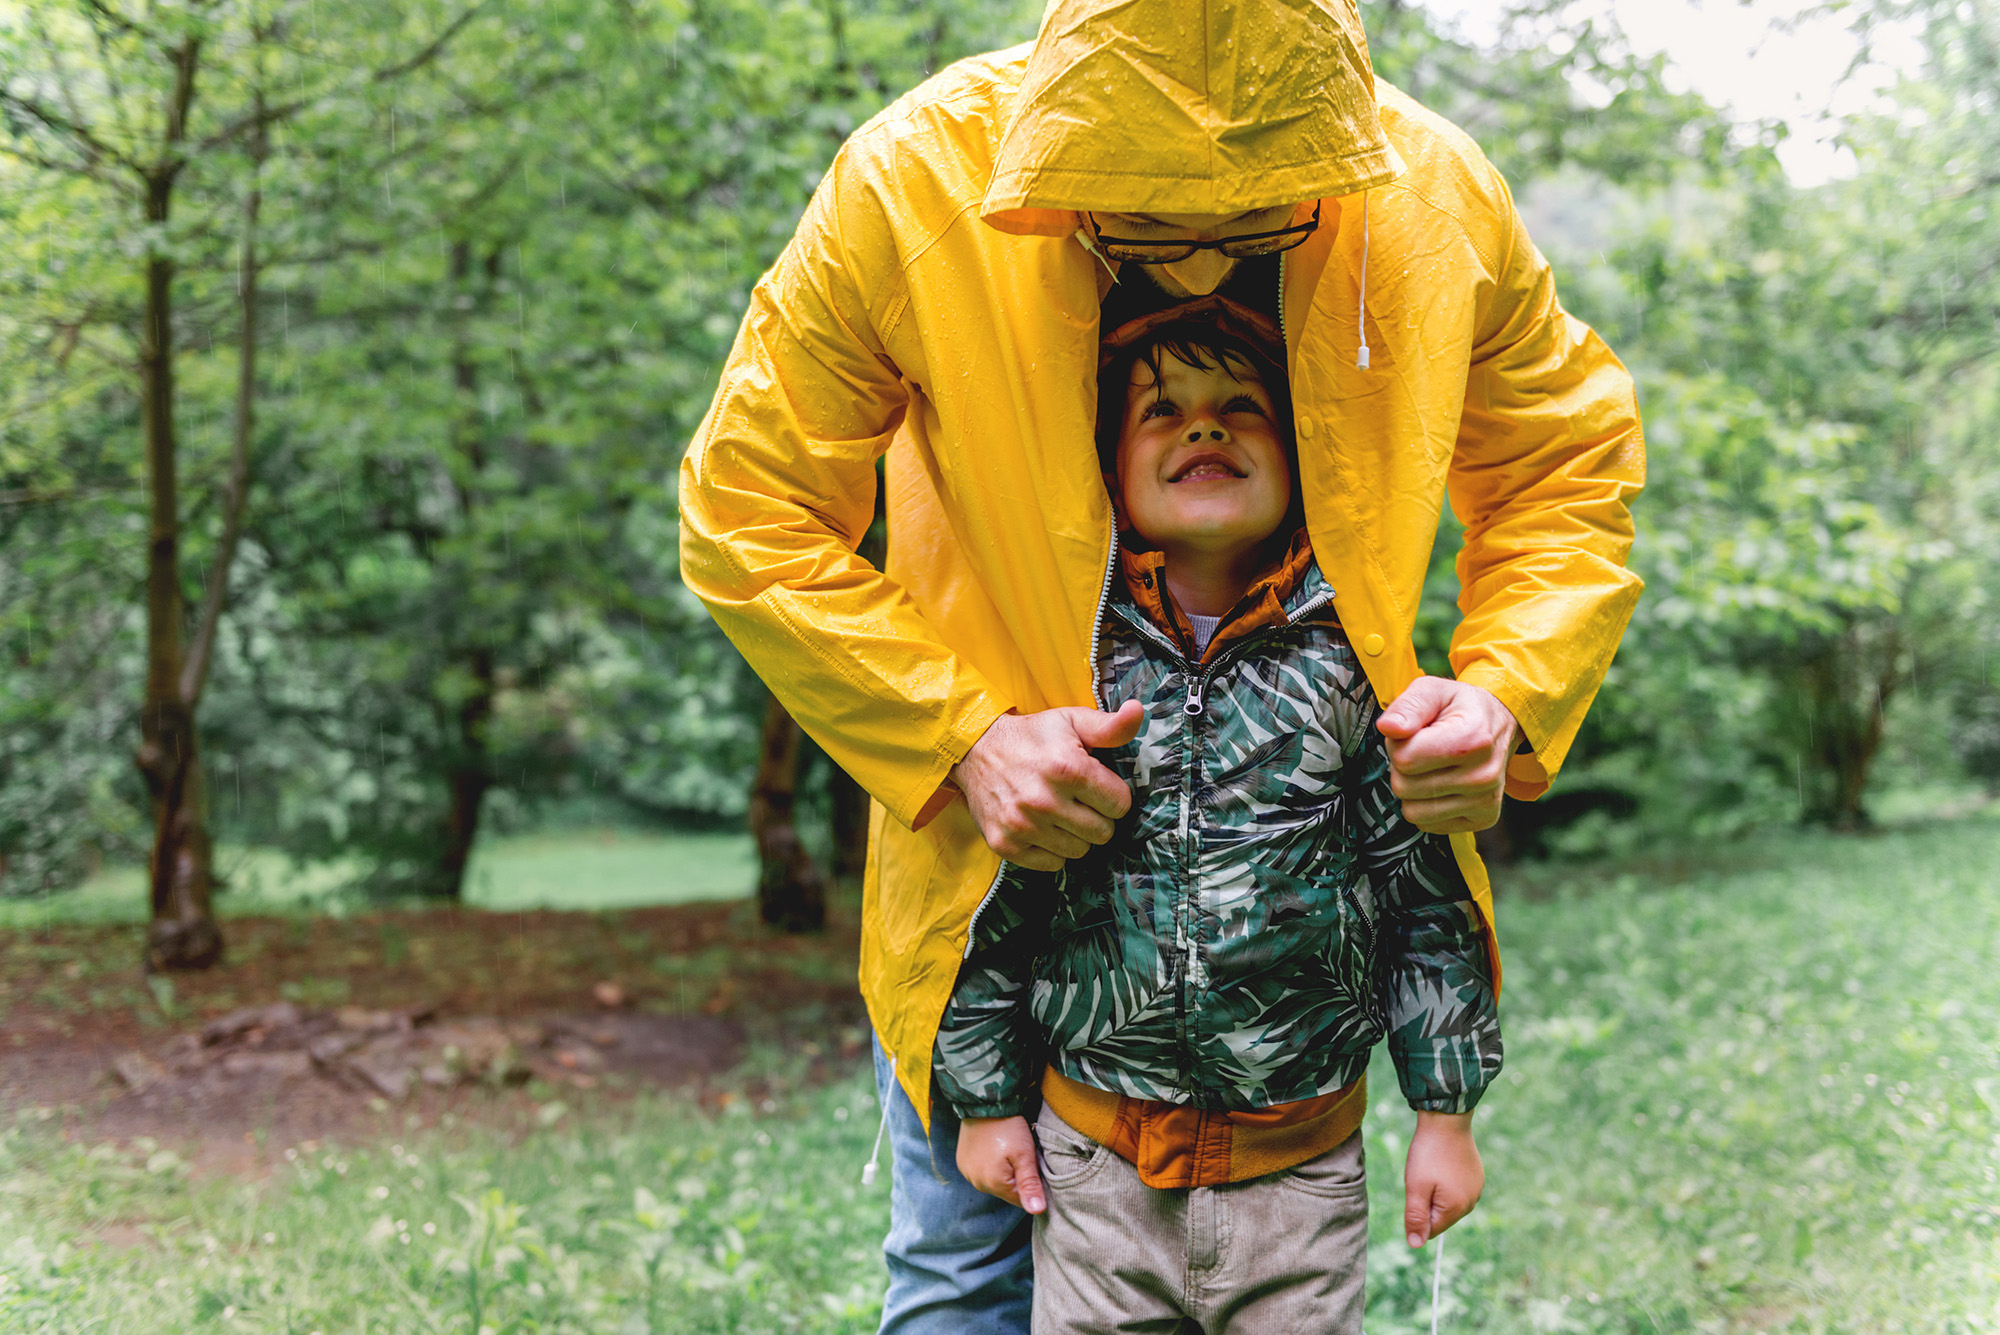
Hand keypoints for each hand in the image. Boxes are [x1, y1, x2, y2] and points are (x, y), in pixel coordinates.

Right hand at [951, 702, 1143, 871]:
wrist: (974, 749)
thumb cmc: (1031, 736)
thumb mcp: (1071, 722)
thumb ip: (1110, 726)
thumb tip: (1137, 711)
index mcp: (1067, 768)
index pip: (1120, 805)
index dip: (1113, 795)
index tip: (1096, 785)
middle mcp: (1044, 800)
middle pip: (1103, 833)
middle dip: (1096, 816)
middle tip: (1078, 800)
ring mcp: (1022, 826)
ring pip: (1079, 851)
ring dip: (1075, 834)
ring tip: (1059, 812)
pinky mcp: (1006, 844)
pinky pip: (1052, 865)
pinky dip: (1052, 850)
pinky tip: (1042, 827)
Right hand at [956, 1114, 1045, 1213]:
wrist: (984, 1103)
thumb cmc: (1008, 1128)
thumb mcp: (1024, 1154)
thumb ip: (1030, 1184)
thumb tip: (1037, 1211)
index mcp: (994, 1184)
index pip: (1020, 1200)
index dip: (1030, 1185)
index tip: (1032, 1165)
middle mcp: (977, 1183)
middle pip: (1006, 1191)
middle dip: (1016, 1178)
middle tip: (1020, 1155)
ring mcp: (967, 1173)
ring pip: (993, 1182)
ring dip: (1003, 1172)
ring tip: (1007, 1150)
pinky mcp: (962, 1162)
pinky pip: (981, 1173)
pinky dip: (990, 1165)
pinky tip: (994, 1149)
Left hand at [1375, 678, 1521, 833]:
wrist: (1500, 723)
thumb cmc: (1461, 707)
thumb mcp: (1433, 690)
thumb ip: (1408, 706)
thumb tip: (1389, 728)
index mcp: (1472, 739)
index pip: (1404, 759)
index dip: (1398, 744)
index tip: (1416, 733)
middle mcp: (1484, 775)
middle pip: (1404, 787)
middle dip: (1404, 766)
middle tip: (1423, 749)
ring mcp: (1486, 801)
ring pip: (1413, 812)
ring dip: (1413, 789)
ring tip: (1432, 766)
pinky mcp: (1484, 819)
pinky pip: (1429, 824)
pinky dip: (1427, 805)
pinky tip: (1443, 783)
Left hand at [1404, 1110, 1481, 1247]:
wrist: (1447, 1120)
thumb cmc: (1429, 1154)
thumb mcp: (1415, 1187)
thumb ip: (1415, 1218)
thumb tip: (1415, 1245)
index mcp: (1457, 1209)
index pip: (1431, 1230)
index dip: (1417, 1213)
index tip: (1416, 1189)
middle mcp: (1471, 1202)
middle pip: (1440, 1216)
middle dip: (1426, 1202)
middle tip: (1422, 1177)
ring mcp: (1476, 1188)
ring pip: (1447, 1202)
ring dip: (1435, 1191)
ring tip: (1432, 1168)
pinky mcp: (1476, 1176)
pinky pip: (1456, 1189)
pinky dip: (1445, 1181)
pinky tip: (1442, 1163)